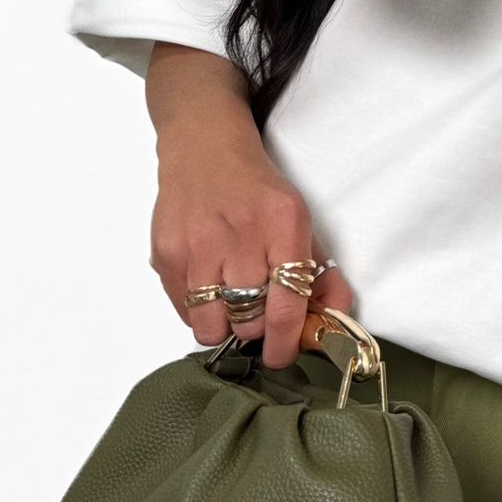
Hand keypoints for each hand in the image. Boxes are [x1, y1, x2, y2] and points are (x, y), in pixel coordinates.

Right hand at [149, 117, 358, 369]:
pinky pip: (183, 311)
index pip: (287, 305)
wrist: (205, 146)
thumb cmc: (257, 189)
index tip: (283, 356)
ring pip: (211, 325)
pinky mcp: (166, 252)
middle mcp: (240, 233)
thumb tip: (334, 322)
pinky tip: (208, 284)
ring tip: (231, 302)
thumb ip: (322, 275)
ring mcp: (198, 244)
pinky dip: (198, 311)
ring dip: (224, 325)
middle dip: (258, 328)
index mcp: (283, 224)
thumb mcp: (301, 221)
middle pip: (250, 321)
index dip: (286, 343)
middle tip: (259, 313)